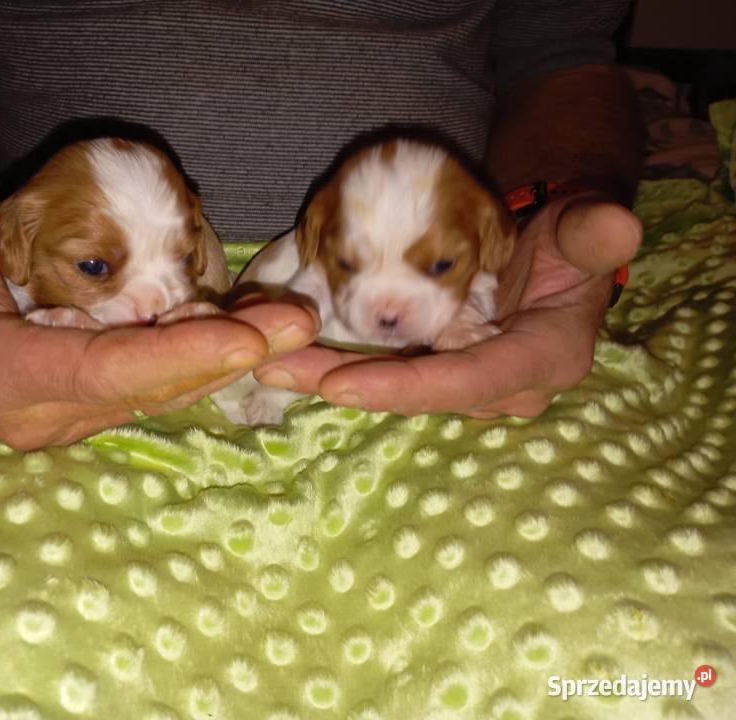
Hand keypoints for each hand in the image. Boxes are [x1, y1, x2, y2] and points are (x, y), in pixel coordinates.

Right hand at [0, 189, 317, 448]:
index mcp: (6, 385)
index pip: (104, 373)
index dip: (175, 356)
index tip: (247, 338)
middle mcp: (55, 416)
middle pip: (155, 387)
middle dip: (229, 356)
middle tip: (300, 322)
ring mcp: (86, 416)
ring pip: (172, 389)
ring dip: (235, 358)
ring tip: (296, 322)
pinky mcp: (109, 404)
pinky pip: (170, 382)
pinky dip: (215, 355)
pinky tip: (263, 329)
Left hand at [253, 196, 641, 417]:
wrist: (551, 255)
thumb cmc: (567, 242)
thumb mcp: (582, 232)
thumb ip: (592, 233)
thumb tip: (616, 224)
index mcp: (538, 362)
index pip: (465, 383)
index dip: (404, 387)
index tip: (339, 385)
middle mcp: (497, 389)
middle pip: (413, 394)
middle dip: (343, 384)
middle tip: (276, 369)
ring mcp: (463, 385)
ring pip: (390, 387)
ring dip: (328, 376)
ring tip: (269, 364)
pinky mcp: (436, 372)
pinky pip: (384, 373)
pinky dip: (337, 363)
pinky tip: (290, 354)